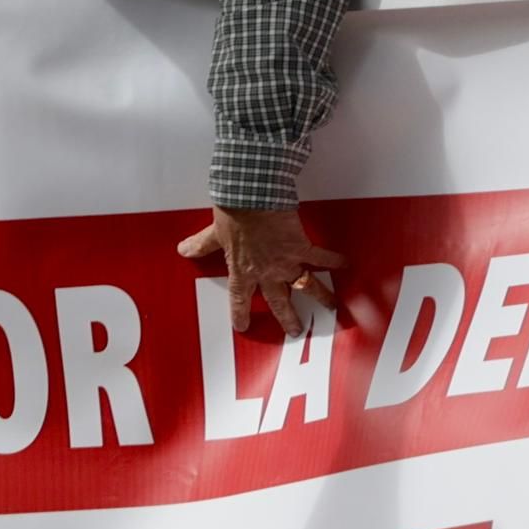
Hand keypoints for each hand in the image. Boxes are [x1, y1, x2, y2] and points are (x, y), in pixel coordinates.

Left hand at [182, 202, 339, 340]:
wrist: (253, 198)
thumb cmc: (234, 213)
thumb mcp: (214, 231)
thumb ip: (202, 244)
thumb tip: (184, 250)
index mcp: (242, 269)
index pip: (239, 298)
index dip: (240, 313)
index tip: (242, 326)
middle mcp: (266, 271)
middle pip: (278, 301)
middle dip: (287, 318)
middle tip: (295, 330)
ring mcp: (286, 261)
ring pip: (305, 286)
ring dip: (319, 297)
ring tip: (331, 307)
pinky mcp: (301, 246)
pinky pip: (320, 257)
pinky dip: (333, 260)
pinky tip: (344, 265)